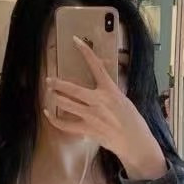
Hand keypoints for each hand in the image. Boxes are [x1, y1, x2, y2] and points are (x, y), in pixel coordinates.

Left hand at [44, 37, 166, 180]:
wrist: (135, 142)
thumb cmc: (132, 121)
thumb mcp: (123, 99)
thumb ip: (109, 91)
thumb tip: (99, 83)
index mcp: (110, 90)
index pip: (96, 66)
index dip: (85, 52)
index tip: (75, 41)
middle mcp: (99, 101)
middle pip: (72, 88)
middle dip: (57, 83)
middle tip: (49, 80)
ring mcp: (91, 116)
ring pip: (66, 104)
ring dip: (56, 97)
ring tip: (50, 93)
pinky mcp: (87, 129)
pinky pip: (65, 124)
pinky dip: (55, 119)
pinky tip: (48, 114)